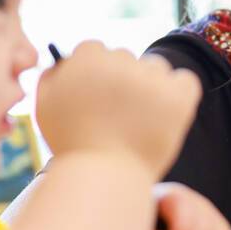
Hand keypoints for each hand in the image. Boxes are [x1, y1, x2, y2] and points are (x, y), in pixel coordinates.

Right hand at [35, 42, 200, 176]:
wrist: (102, 179)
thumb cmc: (71, 145)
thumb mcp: (45, 107)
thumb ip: (52, 76)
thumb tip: (66, 59)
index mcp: (88, 59)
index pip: (93, 50)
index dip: (92, 75)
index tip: (94, 97)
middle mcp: (121, 62)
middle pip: (125, 58)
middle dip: (120, 80)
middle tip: (116, 114)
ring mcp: (152, 79)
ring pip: (155, 67)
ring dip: (150, 85)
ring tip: (139, 119)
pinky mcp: (178, 98)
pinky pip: (186, 80)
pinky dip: (179, 93)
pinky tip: (165, 112)